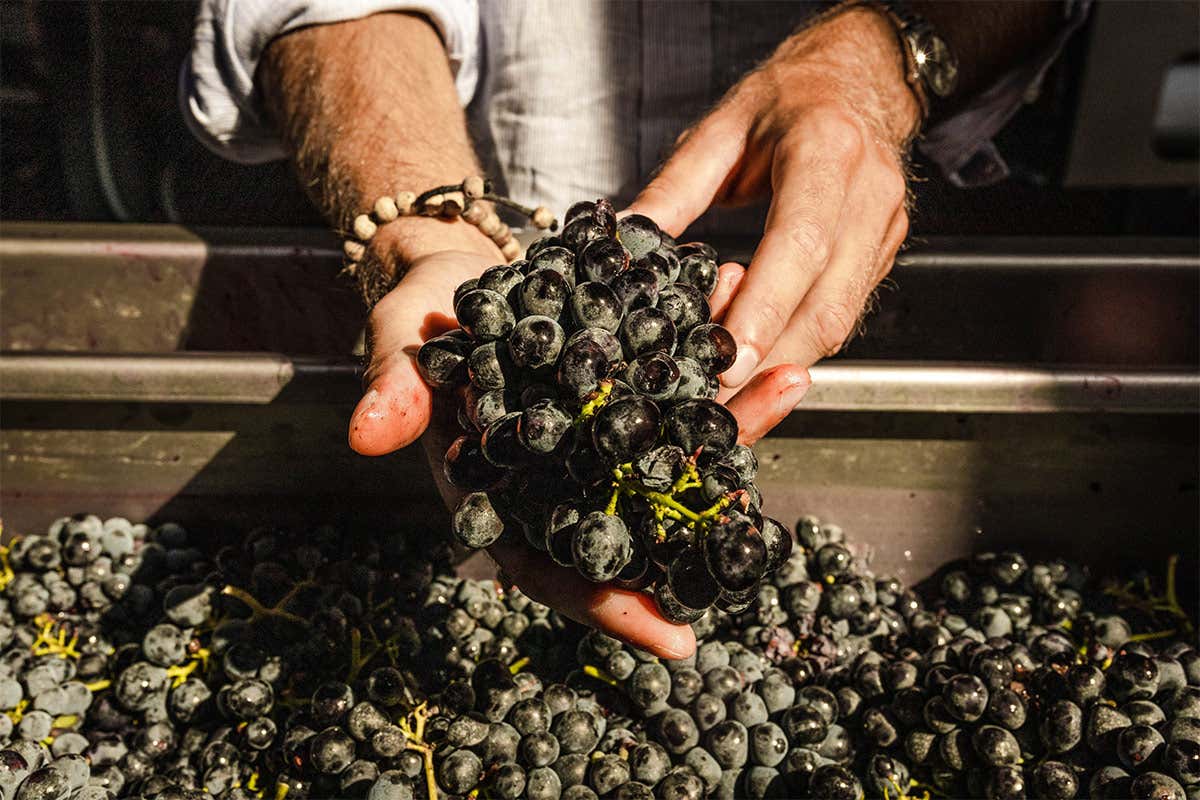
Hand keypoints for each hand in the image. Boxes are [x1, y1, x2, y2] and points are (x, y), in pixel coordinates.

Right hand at [348, 233, 808, 658]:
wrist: (454, 266)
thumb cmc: (421, 316)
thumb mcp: (402, 346)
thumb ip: (394, 391)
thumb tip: (362, 436)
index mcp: (504, 493)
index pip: (553, 568)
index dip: (606, 605)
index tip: (672, 635)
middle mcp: (564, 475)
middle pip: (635, 521)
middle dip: (700, 524)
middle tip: (759, 537)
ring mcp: (603, 433)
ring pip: (674, 450)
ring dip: (732, 422)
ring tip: (785, 379)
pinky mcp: (629, 386)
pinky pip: (680, 386)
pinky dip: (717, 362)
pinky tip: (752, 327)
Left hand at [629, 6, 917, 393]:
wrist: (859, 77)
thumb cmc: (789, 98)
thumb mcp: (721, 129)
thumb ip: (674, 189)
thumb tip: (625, 240)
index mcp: (826, 150)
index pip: (801, 243)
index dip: (765, 307)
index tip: (728, 357)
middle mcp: (868, 193)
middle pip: (826, 302)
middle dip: (769, 358)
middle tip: (713, 395)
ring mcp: (884, 229)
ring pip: (839, 322)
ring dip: (782, 363)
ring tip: (727, 388)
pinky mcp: (883, 254)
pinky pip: (842, 315)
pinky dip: (798, 343)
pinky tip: (760, 356)